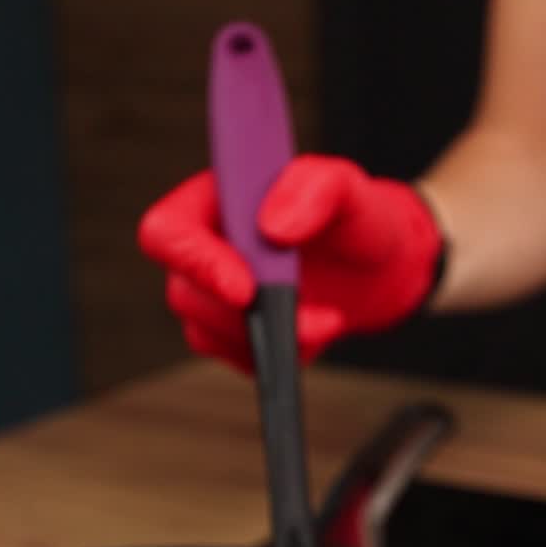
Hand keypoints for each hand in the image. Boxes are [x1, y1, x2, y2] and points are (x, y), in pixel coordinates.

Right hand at [137, 155, 443, 371]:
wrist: (378, 269)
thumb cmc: (356, 220)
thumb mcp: (349, 188)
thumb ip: (316, 188)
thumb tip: (273, 226)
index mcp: (216, 199)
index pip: (168, 231)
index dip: (196, 263)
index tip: (246, 289)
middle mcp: (205, 247)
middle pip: (185, 293)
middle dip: (246, 314)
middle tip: (307, 312)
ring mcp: (214, 295)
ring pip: (207, 332)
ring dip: (269, 336)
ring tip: (325, 318)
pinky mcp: (233, 334)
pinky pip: (235, 358)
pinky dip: (277, 355)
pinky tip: (313, 332)